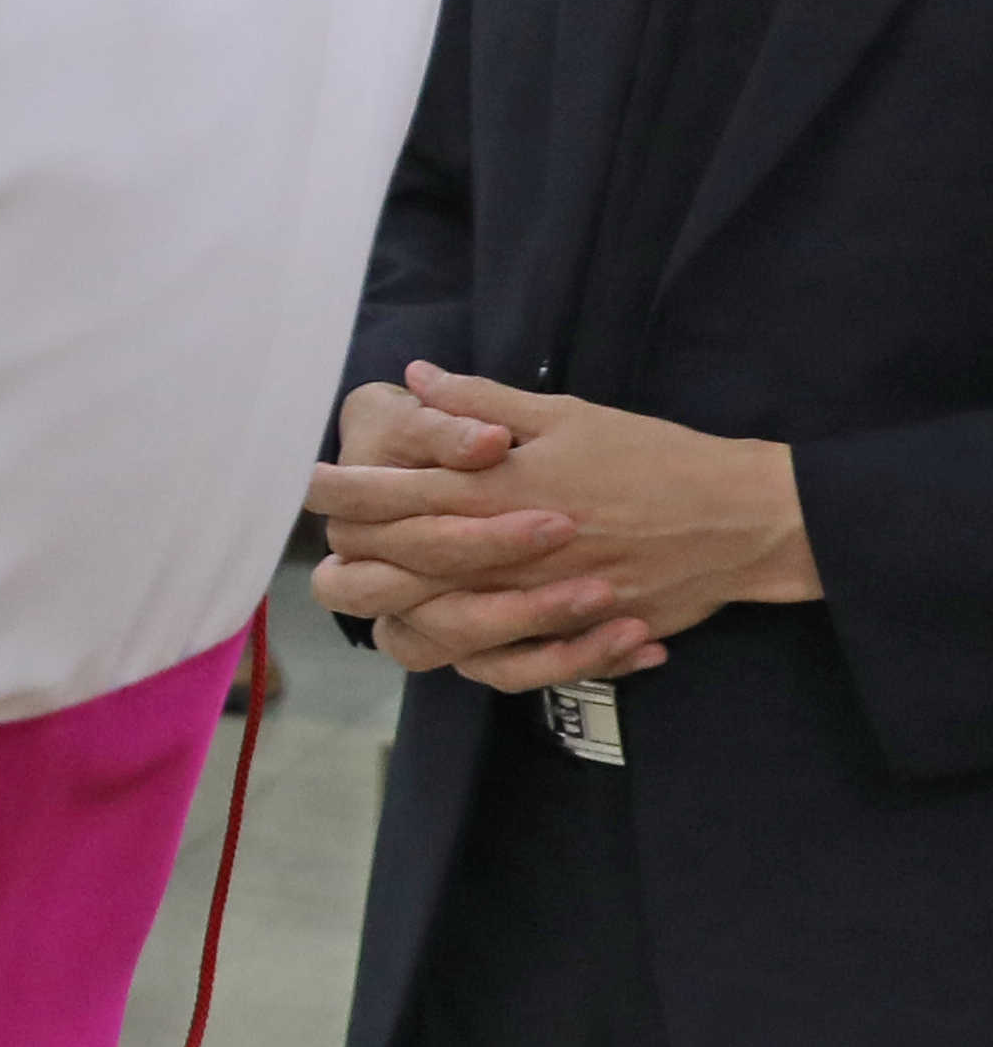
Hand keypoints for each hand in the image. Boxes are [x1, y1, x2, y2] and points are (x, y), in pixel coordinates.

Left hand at [310, 362, 816, 691]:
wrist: (742, 521)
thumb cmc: (655, 458)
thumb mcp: (568, 415)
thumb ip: (483, 403)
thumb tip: (415, 376)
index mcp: (498, 491)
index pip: (389, 496)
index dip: (337, 491)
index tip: (305, 481)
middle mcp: (506, 554)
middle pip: (390, 572)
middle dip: (352, 554)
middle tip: (333, 539)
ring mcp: (535, 603)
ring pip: (430, 631)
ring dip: (400, 612)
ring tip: (389, 587)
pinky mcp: (569, 638)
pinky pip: (497, 669)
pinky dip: (470, 658)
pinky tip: (455, 635)